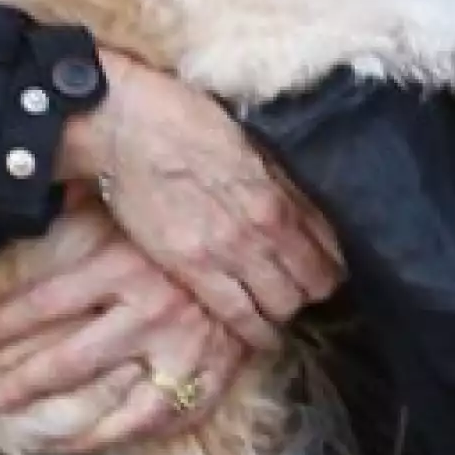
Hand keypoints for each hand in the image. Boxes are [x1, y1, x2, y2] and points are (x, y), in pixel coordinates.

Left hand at [0, 207, 256, 453]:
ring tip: (28, 432)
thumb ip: (73, 208)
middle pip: (64, 359)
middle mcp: (149, 305)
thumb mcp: (120, 197)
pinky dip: (131, 433)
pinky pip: (171, 413)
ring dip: (63, 420)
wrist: (261, 196)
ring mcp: (185, 339)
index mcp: (120, 261)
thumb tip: (14, 200)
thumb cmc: (181, 185)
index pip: (38, 304)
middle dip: (19, 382)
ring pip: (113, 398)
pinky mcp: (218, 361)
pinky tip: (93, 440)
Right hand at [57, 51, 344, 349]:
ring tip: (279, 309)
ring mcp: (224, 254)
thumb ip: (279, 186)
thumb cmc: (183, 120)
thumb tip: (307, 218)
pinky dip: (255, 330)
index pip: (326, 251)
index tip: (328, 269)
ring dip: (285, 311)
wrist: (123, 126)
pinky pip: (237, 316)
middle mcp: (259, 231)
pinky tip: (260, 333)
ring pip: (279, 307)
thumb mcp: (248, 144)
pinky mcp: (190, 271)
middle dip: (312, 290)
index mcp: (276, 195)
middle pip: (310, 286)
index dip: (332, 266)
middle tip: (304, 289)